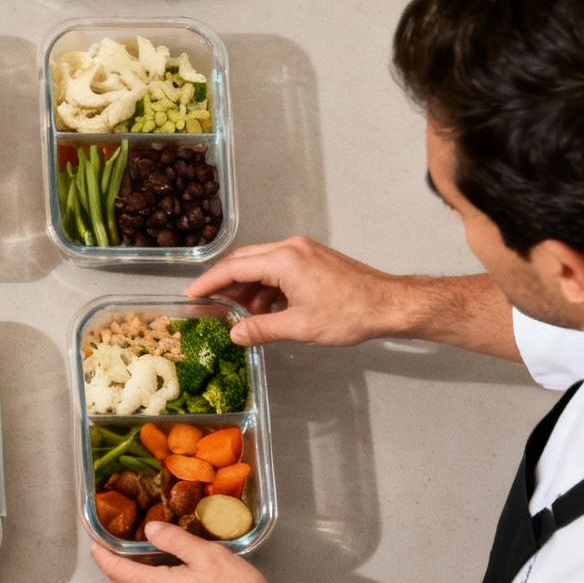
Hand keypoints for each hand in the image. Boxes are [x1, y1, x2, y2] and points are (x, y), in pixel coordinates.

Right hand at [185, 236, 408, 346]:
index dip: (210, 282)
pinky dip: (266, 286)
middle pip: (245, 260)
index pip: (235, 267)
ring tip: (242, 314)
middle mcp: (291, 247)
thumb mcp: (300, 326)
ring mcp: (303, 251)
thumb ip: (262, 329)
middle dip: (226, 283)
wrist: (391, 304)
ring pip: (262, 264)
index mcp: (284, 260)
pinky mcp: (313, 258)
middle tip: (210, 304)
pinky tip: (266, 308)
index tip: (192, 294)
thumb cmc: (350, 313)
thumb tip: (235, 335)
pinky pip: (278, 267)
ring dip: (248, 287)